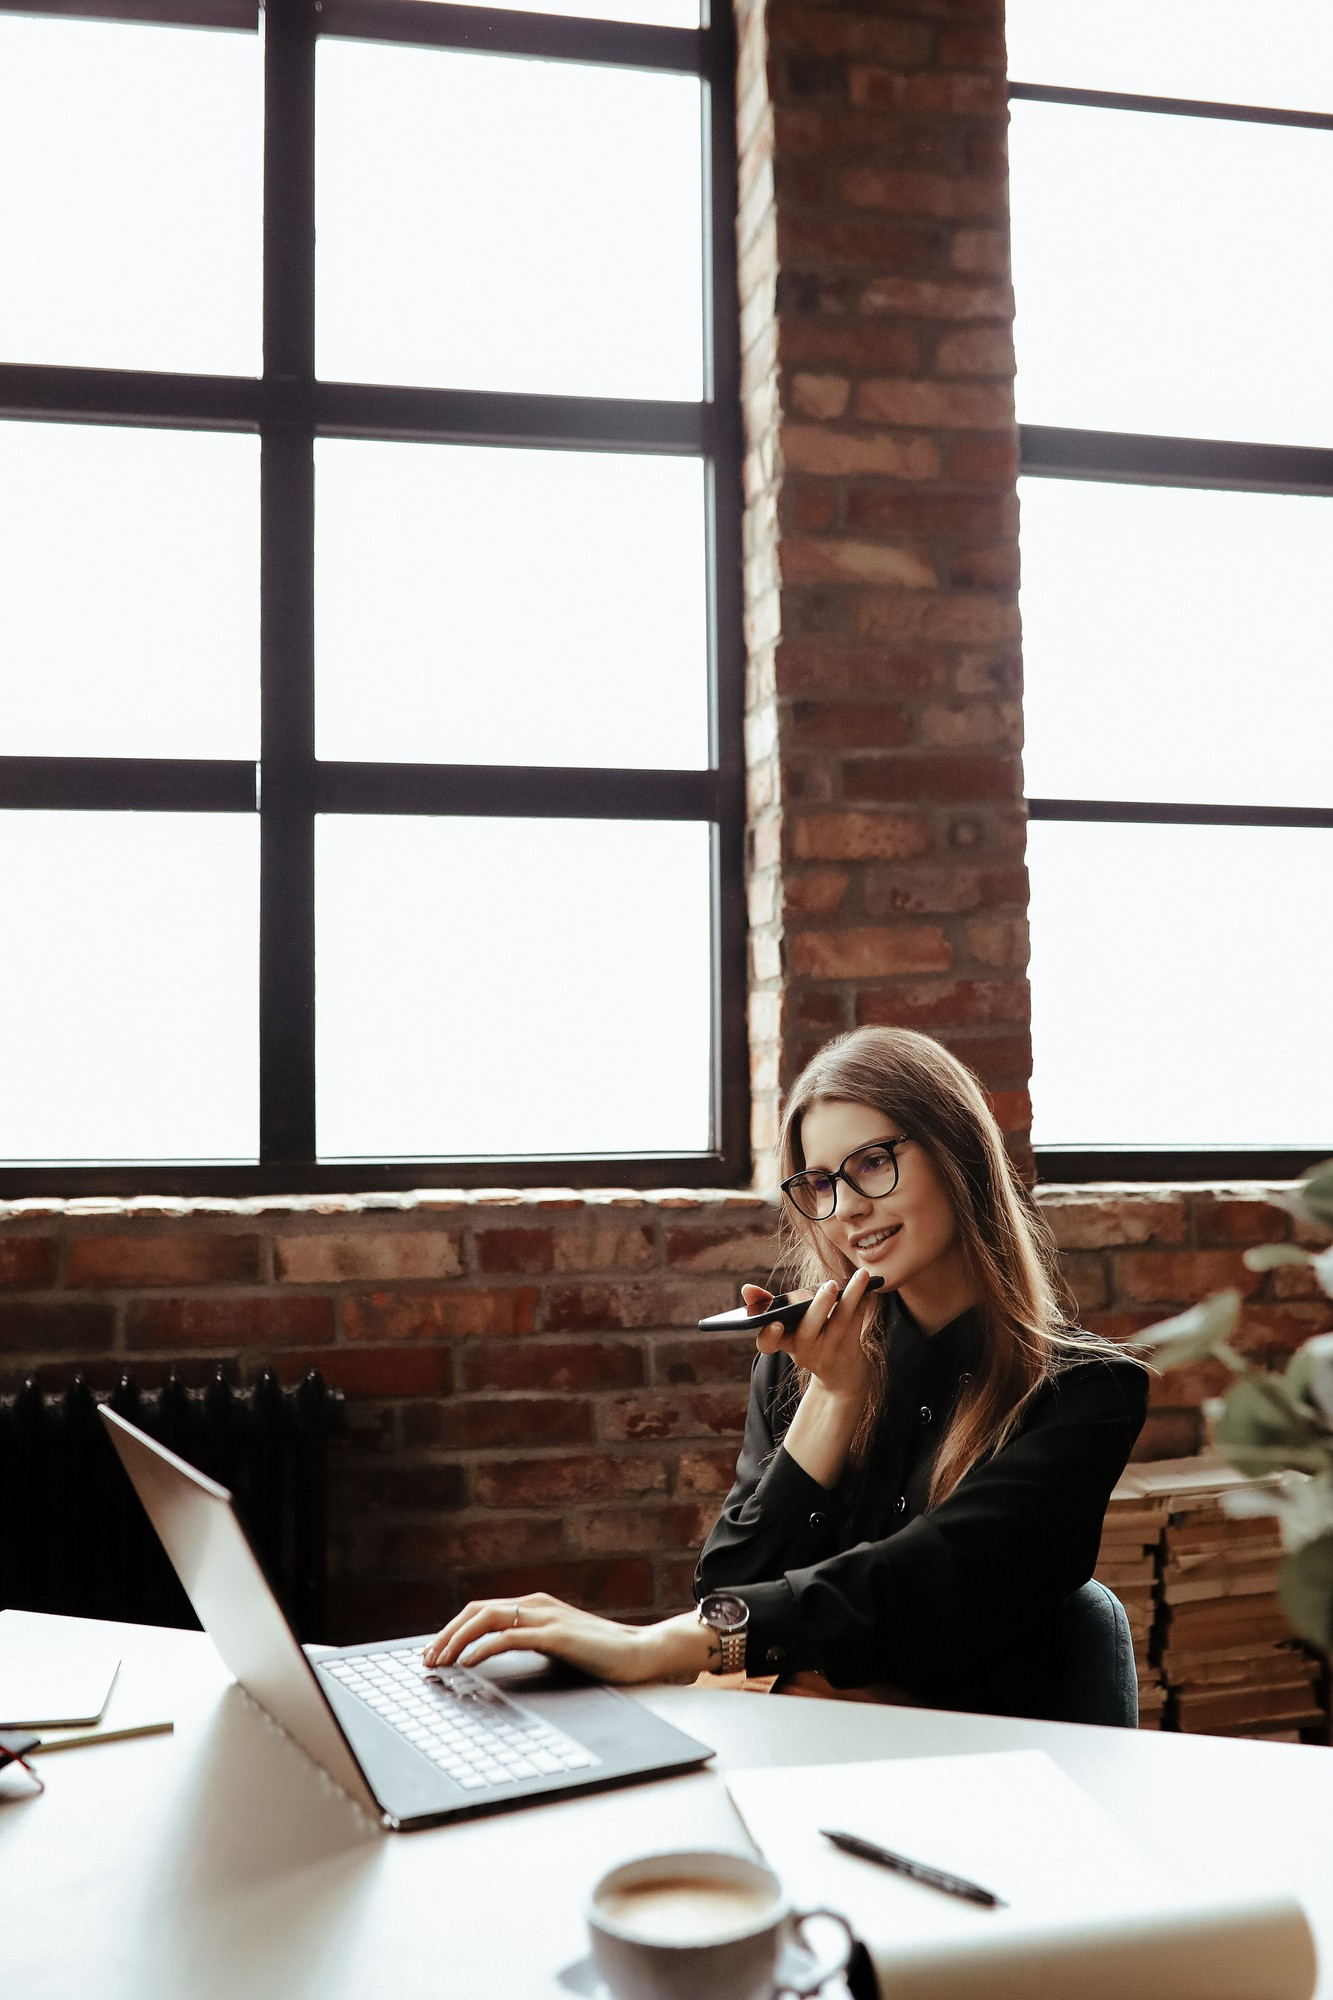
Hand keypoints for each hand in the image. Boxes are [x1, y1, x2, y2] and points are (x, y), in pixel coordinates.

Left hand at [422, 1595, 712, 1684]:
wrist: (641, 1653)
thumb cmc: (601, 1655)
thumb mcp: (557, 1646)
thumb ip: (531, 1644)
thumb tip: (496, 1658)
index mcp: (535, 1605)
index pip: (482, 1610)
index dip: (453, 1629)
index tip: (434, 1651)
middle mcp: (536, 1604)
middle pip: (476, 1610)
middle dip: (446, 1633)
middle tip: (426, 1659)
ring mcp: (546, 1617)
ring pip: (487, 1618)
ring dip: (456, 1639)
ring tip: (438, 1662)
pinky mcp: (555, 1635)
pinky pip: (509, 1637)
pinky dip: (482, 1647)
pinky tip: (468, 1662)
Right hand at [742, 1267, 877, 1407]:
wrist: (840, 1379)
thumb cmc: (808, 1341)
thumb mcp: (786, 1328)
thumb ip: (767, 1306)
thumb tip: (747, 1289)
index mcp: (783, 1343)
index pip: (767, 1343)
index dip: (769, 1336)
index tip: (775, 1324)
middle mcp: (804, 1351)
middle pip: (809, 1331)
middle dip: (819, 1307)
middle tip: (829, 1286)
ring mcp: (828, 1353)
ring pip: (840, 1322)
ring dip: (851, 1296)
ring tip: (860, 1275)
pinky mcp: (850, 1352)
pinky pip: (857, 1323)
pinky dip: (863, 1302)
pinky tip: (870, 1285)